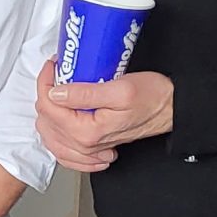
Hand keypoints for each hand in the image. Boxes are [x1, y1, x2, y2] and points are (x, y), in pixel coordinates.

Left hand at [36, 60, 174, 171]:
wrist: (170, 109)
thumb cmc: (153, 98)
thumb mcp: (120, 88)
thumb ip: (85, 93)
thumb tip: (56, 93)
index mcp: (87, 131)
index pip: (48, 106)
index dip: (46, 80)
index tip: (54, 65)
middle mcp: (85, 144)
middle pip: (46, 120)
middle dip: (46, 94)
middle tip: (57, 75)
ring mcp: (88, 148)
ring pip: (50, 135)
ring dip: (48, 113)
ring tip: (57, 94)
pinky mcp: (93, 146)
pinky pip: (63, 151)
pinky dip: (56, 137)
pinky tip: (58, 125)